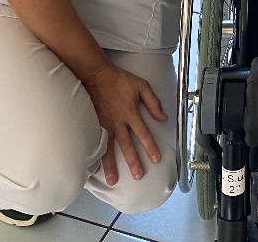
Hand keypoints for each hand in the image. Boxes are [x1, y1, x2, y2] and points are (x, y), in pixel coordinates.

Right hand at [81, 63, 166, 184]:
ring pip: (109, 149)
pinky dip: (94, 156)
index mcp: (131, 113)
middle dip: (133, 162)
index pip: (144, 134)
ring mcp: (104, 125)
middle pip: (127, 146)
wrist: (96, 75)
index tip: (156, 159)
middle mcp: (118, 122)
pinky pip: (95, 143)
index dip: (151, 147)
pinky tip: (93, 169)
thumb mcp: (142, 86)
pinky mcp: (93, 124)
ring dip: (111, 166)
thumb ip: (154, 102)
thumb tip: (164, 117)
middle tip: (138, 176)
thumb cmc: (120, 80)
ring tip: (113, 181)